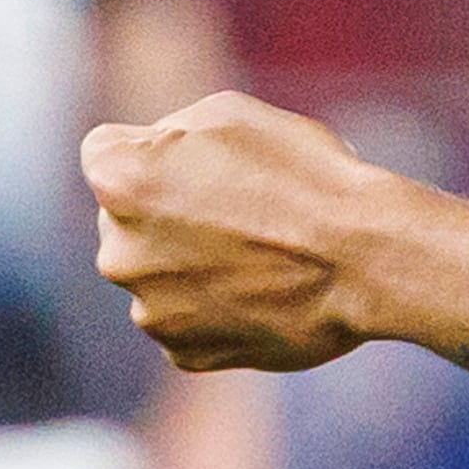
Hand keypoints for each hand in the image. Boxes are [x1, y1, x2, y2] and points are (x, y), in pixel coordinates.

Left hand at [86, 94, 392, 371]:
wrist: (365, 260)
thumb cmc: (305, 174)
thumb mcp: (229, 114)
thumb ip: (166, 133)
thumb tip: (149, 155)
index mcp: (120, 181)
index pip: (104, 153)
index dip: (153, 150)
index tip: (200, 161)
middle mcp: (117, 251)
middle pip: (124, 220)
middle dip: (164, 211)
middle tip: (239, 210)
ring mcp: (149, 310)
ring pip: (155, 274)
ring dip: (188, 263)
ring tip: (259, 254)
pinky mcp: (185, 354)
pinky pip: (186, 320)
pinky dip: (214, 308)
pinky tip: (262, 292)